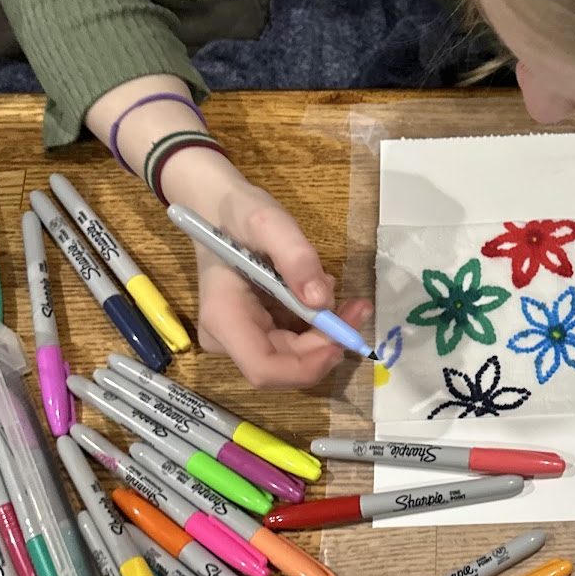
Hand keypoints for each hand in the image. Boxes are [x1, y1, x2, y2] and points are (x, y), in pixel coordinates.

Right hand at [168, 155, 371, 388]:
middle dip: (327, 343)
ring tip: (342, 294)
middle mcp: (228, 337)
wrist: (215, 207)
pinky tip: (322, 292)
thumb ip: (296, 258)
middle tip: (359, 308)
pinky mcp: (255, 329)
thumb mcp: (269, 222)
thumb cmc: (238, 213)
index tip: (342, 339)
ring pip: (293, 355)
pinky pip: (292, 340)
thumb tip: (322, 301)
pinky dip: (316, 324)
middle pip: (285, 364)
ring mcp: (241, 336)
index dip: (307, 365)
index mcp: (224, 317)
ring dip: (326, 333)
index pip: (265, 368)